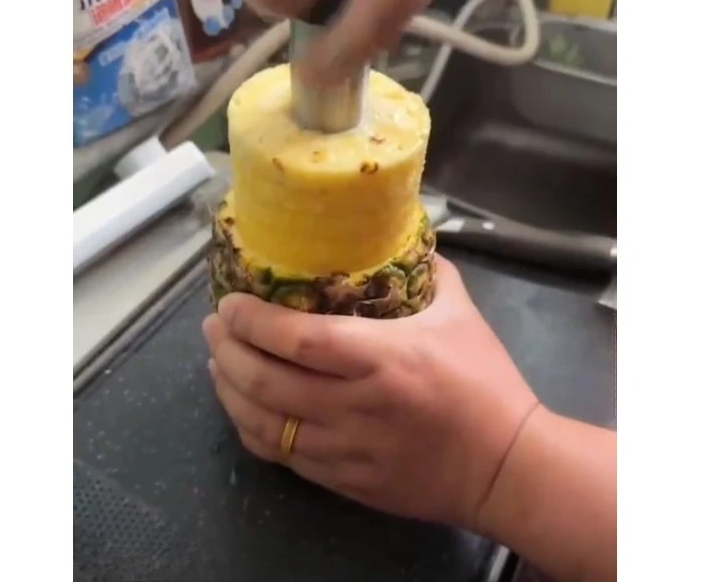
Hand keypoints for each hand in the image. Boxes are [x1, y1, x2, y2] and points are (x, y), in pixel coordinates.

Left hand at [202, 256, 537, 529]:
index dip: (252, 321)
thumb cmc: (484, 383)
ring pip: (264, 424)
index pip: (297, 339)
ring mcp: (344, 450)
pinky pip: (282, 457)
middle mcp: (353, 405)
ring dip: (229, 390)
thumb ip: (431, 273)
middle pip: (266, 381)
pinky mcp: (345, 481)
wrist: (506, 467)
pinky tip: (243, 409)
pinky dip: (252, 430)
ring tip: (217, 362)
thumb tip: (405, 240)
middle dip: (227, 350)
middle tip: (214, 327)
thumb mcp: (462, 316)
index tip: (229, 304)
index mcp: (381, 358)